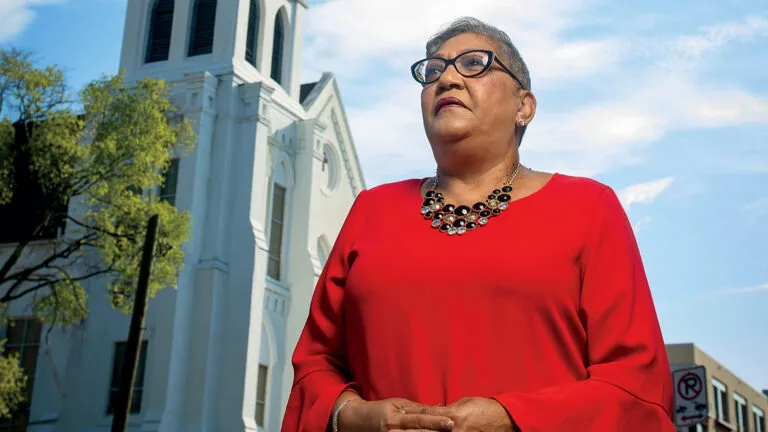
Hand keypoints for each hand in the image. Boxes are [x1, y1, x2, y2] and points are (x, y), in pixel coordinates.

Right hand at [339, 398, 455, 431]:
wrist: (353, 422)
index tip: (450, 422)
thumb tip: (437, 407)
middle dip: (435, 430)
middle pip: (418, 431)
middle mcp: (393, 429)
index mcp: (394, 417)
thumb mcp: (395, 404)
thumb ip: (415, 408)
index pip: (419, 418)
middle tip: (451, 428)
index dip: (435, 420)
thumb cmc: (378, 410)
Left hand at [402, 397, 516, 431]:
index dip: (411, 415)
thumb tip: (433, 412)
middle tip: (390, 431)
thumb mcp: (462, 405)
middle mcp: (452, 429)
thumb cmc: (484, 409)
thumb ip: (447, 410)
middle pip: (424, 431)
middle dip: (408, 431)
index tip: (398, 414)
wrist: (504, 420)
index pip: (426, 415)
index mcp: (451, 415)